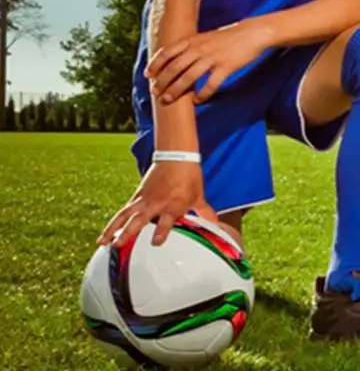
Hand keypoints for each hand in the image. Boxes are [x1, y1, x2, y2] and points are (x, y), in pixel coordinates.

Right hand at [98, 161, 215, 247]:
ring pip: (125, 215)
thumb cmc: (189, 176)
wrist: (177, 155)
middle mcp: (156, 204)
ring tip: (103, 242)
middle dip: (128, 232)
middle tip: (117, 244)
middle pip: (139, 219)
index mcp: (173, 205)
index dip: (162, 232)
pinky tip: (107, 233)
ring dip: (113, 229)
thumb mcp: (198, 195)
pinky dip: (115, 222)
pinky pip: (125, 210)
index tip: (156, 242)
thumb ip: (204, 212)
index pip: (167, 221)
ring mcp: (144, 200)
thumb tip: (216, 224)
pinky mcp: (138, 196)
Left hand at [146, 20, 266, 103]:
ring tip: (168, 100)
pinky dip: (202, 94)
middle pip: (175, 66)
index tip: (148, 75)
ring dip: (176, 90)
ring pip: (189, 77)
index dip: (156, 64)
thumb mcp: (206, 37)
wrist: (251, 33)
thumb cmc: (228, 37)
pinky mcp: (226, 67)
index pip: (168, 51)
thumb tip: (174, 59)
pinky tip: (197, 101)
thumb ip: (191, 46)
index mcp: (194, 39)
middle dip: (163, 81)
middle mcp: (200, 48)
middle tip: (155, 92)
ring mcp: (213, 58)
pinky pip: (211, 84)